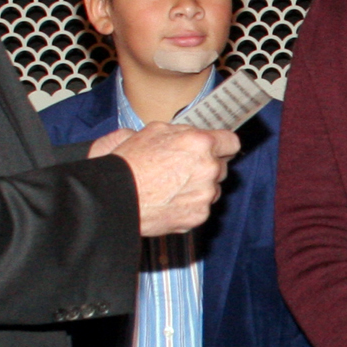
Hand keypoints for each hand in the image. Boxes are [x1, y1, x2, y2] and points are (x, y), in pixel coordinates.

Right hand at [100, 124, 239, 235]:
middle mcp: (208, 169)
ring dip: (200, 187)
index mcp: (200, 143)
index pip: (231, 142)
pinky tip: (170, 201)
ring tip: (172, 186)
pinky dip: (190, 205)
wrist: (115, 197)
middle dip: (207, 166)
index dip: (223, 145)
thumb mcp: (153, 130)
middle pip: (221, 166)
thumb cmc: (129, 163)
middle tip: (183, 168)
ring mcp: (205, 195)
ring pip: (213, 188)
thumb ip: (182, 132)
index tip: (217, 149)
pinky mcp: (198, 216)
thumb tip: (191, 135)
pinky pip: (202, 208)